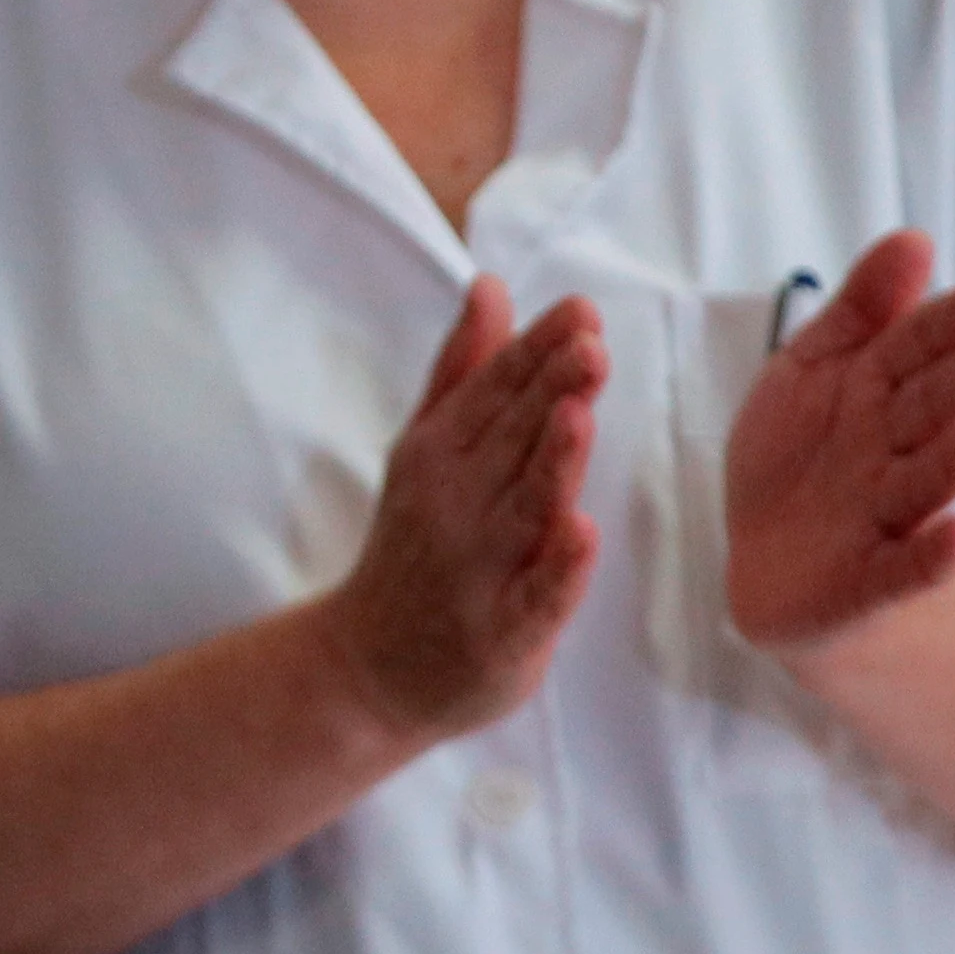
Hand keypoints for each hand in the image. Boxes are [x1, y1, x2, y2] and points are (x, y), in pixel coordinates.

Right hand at [319, 277, 609, 744]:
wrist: (365, 668)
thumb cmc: (412, 548)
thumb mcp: (425, 449)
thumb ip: (464, 370)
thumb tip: (491, 285)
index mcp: (439, 454)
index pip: (494, 393)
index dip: (537, 352)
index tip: (580, 312)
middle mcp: (455, 507)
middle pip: (512, 442)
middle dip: (550, 392)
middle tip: (589, 344)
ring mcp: (477, 573)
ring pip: (523, 510)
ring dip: (552, 463)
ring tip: (577, 414)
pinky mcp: (501, 635)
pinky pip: (534, 599)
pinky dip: (556, 569)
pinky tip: (579, 533)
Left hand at [725, 230, 954, 654]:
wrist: (768, 564)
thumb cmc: (800, 454)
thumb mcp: (812, 368)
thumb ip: (860, 310)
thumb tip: (915, 239)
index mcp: (878, 393)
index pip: (918, 346)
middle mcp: (890, 452)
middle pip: (934, 408)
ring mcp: (882, 517)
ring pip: (924, 482)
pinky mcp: (867, 583)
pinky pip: (900, 571)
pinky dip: (931, 557)